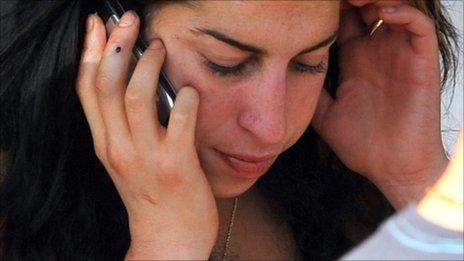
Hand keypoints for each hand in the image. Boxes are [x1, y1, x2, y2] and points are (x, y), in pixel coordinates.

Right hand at [76, 12, 217, 258]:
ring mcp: (147, 156)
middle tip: (128, 19)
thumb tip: (134, 80)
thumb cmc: (151, 195)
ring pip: (136, 97)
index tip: (96, 23)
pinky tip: (191, 90)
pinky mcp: (177, 165)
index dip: (89, 52)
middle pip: (106, 86)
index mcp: (105, 143)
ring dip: (147, 65)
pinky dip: (186, 98)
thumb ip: (124, 126)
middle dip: (114, 46)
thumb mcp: (127, 160)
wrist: (169, 240)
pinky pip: (181, 120)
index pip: (87, 90)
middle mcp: (119, 147)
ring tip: (159, 47)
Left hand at [311, 1, 448, 206]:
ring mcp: (400, 55)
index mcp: (356, 60)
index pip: (344, 20)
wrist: (392, 169)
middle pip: (368, 8)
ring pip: (396, 9)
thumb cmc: (362, 145)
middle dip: (352, 0)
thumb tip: (287, 73)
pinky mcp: (422, 63)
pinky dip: (403, 13)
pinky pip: (419, 27)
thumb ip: (311, 91)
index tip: (309, 7)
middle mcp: (378, 52)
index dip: (330, 10)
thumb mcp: (325, 114)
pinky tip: (381, 13)